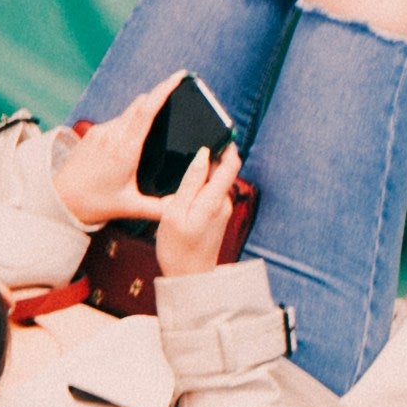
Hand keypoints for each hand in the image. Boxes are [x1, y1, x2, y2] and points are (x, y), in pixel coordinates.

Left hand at [57, 84, 179, 223]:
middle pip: (139, 104)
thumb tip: (181, 205)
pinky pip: (117, 121)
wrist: (59, 200)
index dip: (163, 91)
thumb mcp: (130, 207)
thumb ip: (159, 208)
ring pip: (128, 112)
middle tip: (177, 92)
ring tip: (159, 118)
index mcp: (124, 150)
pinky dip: (130, 122)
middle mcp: (112, 136)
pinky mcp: (92, 133)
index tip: (178, 77)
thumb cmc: (94, 203)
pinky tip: (135, 135)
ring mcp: (100, 132)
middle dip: (159, 95)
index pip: (146, 111)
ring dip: (144, 111)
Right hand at [133, 147, 246, 275]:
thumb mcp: (175, 212)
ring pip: (213, 181)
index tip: (218, 128)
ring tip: (179, 174)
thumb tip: (203, 154)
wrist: (188, 278)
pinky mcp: (217, 216)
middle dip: (207, 158)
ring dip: (199, 175)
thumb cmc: (177, 247)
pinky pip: (209, 193)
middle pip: (222, 169)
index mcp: (214, 200)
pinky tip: (180, 195)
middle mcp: (224, 202)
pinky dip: (197, 189)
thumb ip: (190, 182)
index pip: (231, 163)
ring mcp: (222, 210)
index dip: (227, 144)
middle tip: (186, 147)